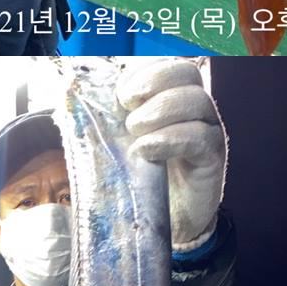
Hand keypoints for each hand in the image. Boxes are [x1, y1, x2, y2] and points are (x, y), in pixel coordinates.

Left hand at [114, 55, 228, 252]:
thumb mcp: (119, 141)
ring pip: (196, 100)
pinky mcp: (212, 158)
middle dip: (153, 81)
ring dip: (160, 110)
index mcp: (170, 97)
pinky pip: (200, 136)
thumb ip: (107, 118)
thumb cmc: (140, 178)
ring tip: (135, 132)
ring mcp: (207, 131)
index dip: (142, 70)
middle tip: (127, 105)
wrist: (164, 222)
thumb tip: (74, 95)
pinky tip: (146, 150)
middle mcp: (193, 109)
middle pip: (186, 72)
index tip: (119, 93)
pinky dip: (169, 138)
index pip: (165, 63)